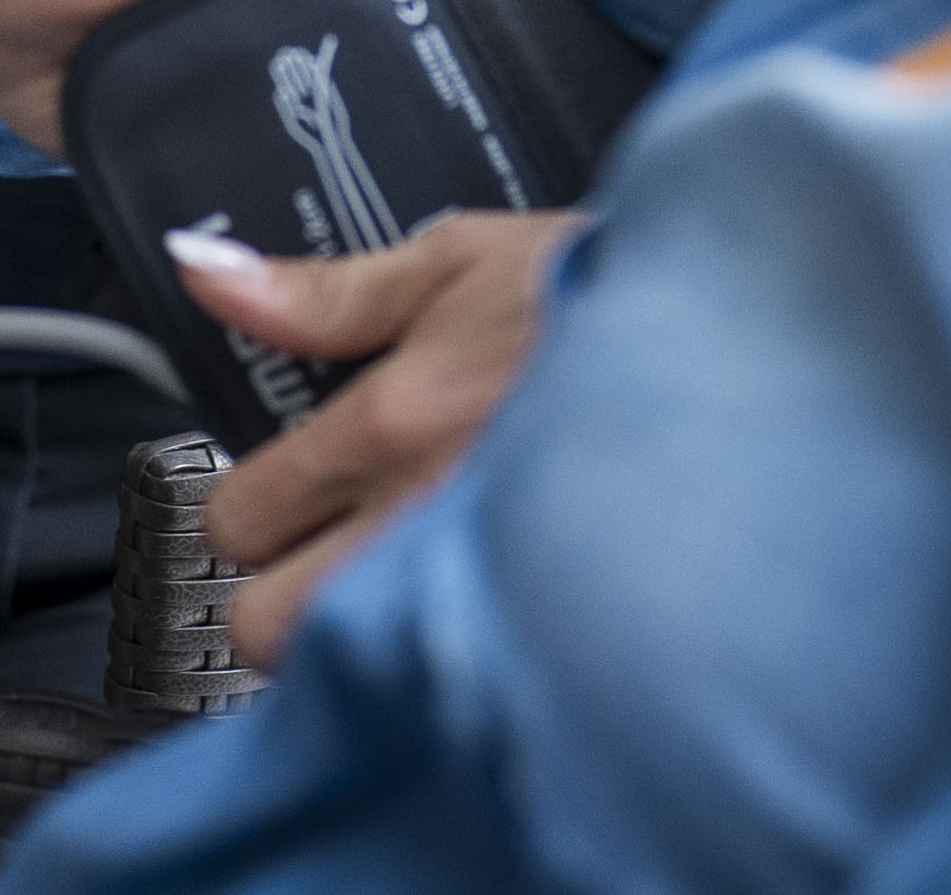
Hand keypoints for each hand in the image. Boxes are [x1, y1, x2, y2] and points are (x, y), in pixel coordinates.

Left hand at [165, 212, 574, 663]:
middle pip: (269, 628)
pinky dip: (439, 668)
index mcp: (391, 422)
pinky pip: (444, 691)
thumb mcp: (458, 258)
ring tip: (394, 591)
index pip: (238, 516)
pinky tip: (466, 620)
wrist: (747, 344)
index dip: (248, 507)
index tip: (282, 496)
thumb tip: (203, 271)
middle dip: (281, 598)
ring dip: (353, 642)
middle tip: (324, 560)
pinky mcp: (543, 631)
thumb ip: (321, 289)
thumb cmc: (609, 297)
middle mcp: (424, 519)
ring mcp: (484, 586)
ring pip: (349, 677)